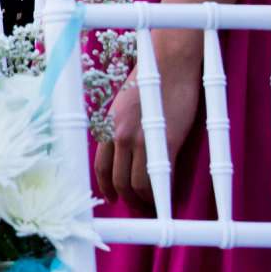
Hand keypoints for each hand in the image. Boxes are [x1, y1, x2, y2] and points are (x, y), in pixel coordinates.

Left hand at [92, 37, 201, 210]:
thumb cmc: (152, 81)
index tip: (111, 197)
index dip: (105, 186)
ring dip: (143, 200)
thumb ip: (122, 128)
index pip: (100, 165)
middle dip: (126, 198)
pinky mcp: (164, 142)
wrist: (170, 63)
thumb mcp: (125, 105)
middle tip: (137, 208)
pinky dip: (161, 192)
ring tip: (152, 208)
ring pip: (136, 184)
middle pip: (117, 179)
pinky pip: (158, 178)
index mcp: (108, 125)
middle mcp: (119, 134)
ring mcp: (140, 139)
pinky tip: (166, 198)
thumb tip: (126, 151)